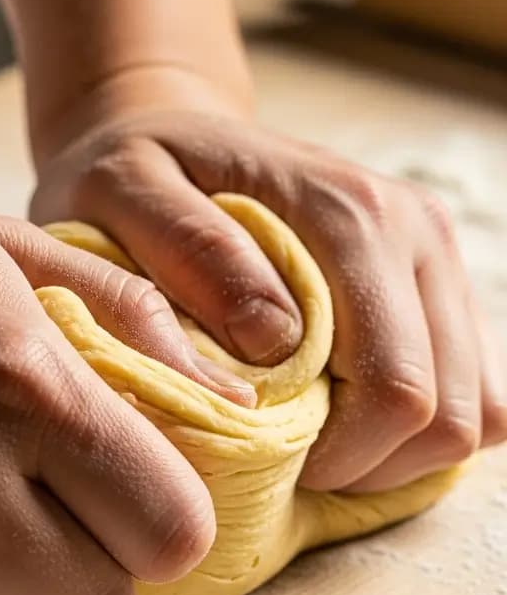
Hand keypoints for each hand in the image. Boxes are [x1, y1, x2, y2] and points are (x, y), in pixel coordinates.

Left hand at [30, 68, 506, 493]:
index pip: (395, 388)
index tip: (261, 450)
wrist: (170, 130)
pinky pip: (482, 397)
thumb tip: (273, 339)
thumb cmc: (139, 173)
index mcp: (352, 214)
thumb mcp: (123, 192)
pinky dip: (422, 431)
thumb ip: (188, 253)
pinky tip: (350, 417)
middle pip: (450, 415)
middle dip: (369, 465)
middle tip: (288, 456)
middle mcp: (417, 231)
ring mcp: (440, 258)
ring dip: (401, 454)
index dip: (336, 455)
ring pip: (481, 414)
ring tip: (318, 438)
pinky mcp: (444, 286)